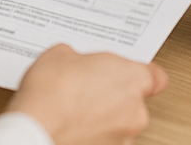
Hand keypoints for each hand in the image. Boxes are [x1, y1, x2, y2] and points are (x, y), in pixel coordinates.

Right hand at [7, 44, 166, 144]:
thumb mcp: (61, 54)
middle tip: (89, 86)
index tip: (129, 73)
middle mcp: (133, 110)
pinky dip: (92, 134)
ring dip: (104, 116)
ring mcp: (122, 138)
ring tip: (75, 108)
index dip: (142, 74)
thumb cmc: (51, 94)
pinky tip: (71, 124)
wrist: (35, 129)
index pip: (156, 77)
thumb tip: (72, 62)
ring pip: (120, 123)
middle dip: (114, 94)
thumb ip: (78, 57)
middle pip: (134, 100)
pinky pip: (105, 139)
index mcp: (131, 78)